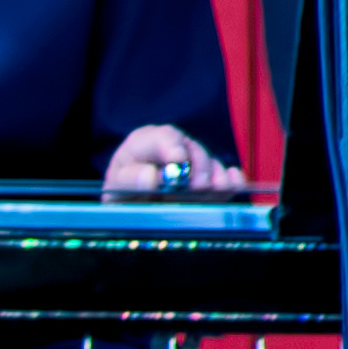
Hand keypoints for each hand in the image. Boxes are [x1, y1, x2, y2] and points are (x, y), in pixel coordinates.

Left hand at [101, 124, 242, 198]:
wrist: (129, 212)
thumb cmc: (119, 198)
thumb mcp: (115, 188)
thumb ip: (129, 180)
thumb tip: (151, 176)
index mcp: (144, 145)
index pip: (163, 136)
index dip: (173, 146)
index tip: (178, 160)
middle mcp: (171, 150)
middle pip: (192, 149)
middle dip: (197, 167)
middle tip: (196, 185)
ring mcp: (191, 165)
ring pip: (210, 164)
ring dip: (214, 177)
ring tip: (212, 191)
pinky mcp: (207, 182)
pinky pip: (224, 177)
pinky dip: (230, 181)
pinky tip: (231, 186)